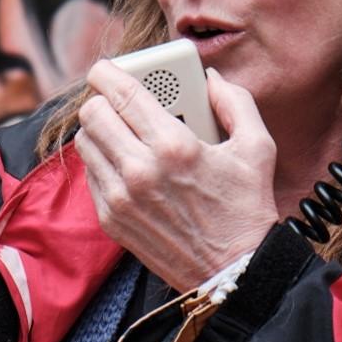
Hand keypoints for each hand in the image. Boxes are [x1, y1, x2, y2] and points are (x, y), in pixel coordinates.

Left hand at [75, 61, 279, 292]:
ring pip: (85, 143)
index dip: (106, 72)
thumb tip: (210, 78)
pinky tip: (125, 163)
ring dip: (99, 131)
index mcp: (173, 145)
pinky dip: (102, 162)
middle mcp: (140, 169)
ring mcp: (121, 197)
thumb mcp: (256, 148)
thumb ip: (235, 102)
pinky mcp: (111, 220)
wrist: (235, 273)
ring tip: (122, 132)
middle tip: (119, 103)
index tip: (105, 69)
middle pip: (92, 114)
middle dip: (103, 100)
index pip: (121, 93)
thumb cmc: (246, 209)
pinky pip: (90, 174)